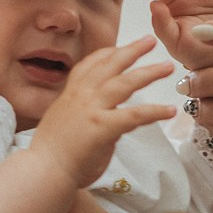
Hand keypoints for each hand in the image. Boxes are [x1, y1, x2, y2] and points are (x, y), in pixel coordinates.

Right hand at [32, 37, 176, 186]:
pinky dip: (155, 111)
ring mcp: (92, 109)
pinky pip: (135, 115)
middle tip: (150, 41)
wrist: (43, 171)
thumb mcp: (64, 123)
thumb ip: (85, 115)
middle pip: (110, 65)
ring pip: (125, 83)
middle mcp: (81, 96)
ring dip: (149, 72)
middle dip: (131, 50)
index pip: (89, 65)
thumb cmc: (51, 154)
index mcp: (69, 94)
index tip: (121, 47)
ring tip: (167, 67)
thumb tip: (105, 118)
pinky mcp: (103, 126)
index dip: (107, 54)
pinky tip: (169, 110)